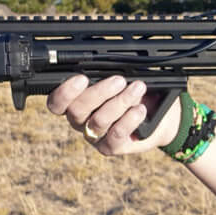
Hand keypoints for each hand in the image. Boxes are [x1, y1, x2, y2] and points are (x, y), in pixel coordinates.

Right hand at [46, 74, 181, 155]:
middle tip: (120, 80)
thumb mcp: (122, 79)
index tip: (82, 78)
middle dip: (99, 92)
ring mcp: (95, 137)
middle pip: (76, 111)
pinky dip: (129, 120)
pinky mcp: (111, 147)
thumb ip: (108, 74)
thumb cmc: (135, 93)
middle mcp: (80, 121)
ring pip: (98, 121)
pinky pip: (115, 136)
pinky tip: (140, 110)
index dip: (64, 93)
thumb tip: (108, 66)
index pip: (56, 103)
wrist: (159, 117)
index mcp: (76, 102)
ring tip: (138, 88)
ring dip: (120, 102)